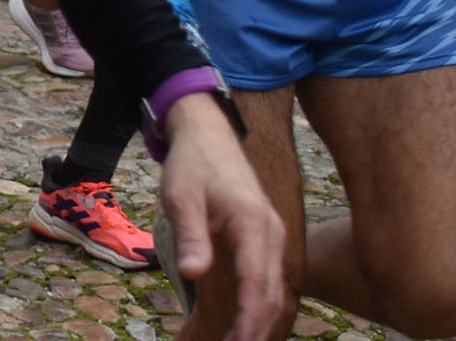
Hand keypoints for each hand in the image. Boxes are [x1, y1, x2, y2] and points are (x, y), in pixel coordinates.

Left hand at [157, 95, 286, 340]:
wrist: (208, 134)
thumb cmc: (192, 164)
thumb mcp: (181, 195)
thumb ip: (190, 234)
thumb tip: (193, 274)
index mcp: (253, 224)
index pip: (257, 281)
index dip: (249, 316)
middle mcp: (272, 234)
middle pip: (272, 292)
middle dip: (257, 327)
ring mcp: (272, 237)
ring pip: (274, 289)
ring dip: (260, 320)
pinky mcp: (264, 240)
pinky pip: (268, 279)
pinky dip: (259, 304)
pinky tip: (244, 323)